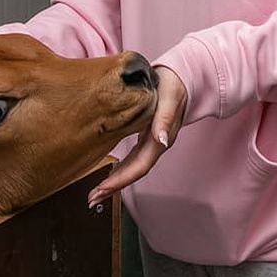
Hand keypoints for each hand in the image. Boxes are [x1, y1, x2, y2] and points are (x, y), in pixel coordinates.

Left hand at [87, 66, 187, 207]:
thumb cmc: (174, 84)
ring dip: (115, 181)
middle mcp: (156, 144)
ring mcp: (151, 142)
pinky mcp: (146, 137)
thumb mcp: (170, 96)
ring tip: (96, 192)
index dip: (121, 180)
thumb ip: (166, 118)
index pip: (140, 166)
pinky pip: (133, 158)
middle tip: (92, 199)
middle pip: (134, 172)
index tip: (102, 190)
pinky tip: (109, 173)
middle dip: (113, 187)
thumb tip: (161, 140)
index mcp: (160, 138)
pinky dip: (120, 169)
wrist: (184, 77)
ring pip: (133, 167)